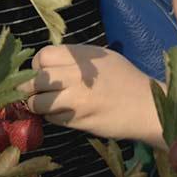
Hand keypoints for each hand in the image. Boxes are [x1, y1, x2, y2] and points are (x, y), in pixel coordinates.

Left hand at [17, 45, 165, 147]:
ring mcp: (75, 99)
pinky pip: (53, 118)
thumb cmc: (126, 78)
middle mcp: (74, 75)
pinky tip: (65, 114)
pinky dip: (53, 117)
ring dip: (38, 105)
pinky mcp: (77, 120)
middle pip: (34, 80)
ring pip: (38, 103)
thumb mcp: (102, 57)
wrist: (146, 105)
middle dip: (30, 87)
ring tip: (48, 105)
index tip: (44, 72)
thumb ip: (75, 58)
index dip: (38, 66)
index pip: (42, 57)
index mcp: (80, 56)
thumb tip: (48, 64)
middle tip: (37, 92)